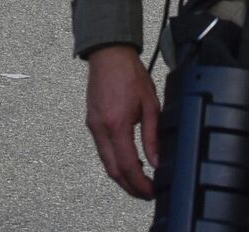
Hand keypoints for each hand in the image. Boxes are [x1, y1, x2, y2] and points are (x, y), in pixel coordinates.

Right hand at [85, 44, 159, 199]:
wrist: (108, 54)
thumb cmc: (129, 73)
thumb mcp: (150, 105)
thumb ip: (153, 136)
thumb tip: (156, 161)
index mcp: (116, 124)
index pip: (127, 165)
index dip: (140, 184)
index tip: (151, 191)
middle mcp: (100, 128)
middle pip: (112, 171)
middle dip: (130, 187)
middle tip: (146, 194)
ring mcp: (93, 126)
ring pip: (105, 162)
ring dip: (121, 176)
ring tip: (139, 182)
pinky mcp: (91, 122)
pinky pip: (102, 150)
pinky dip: (114, 162)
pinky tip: (128, 162)